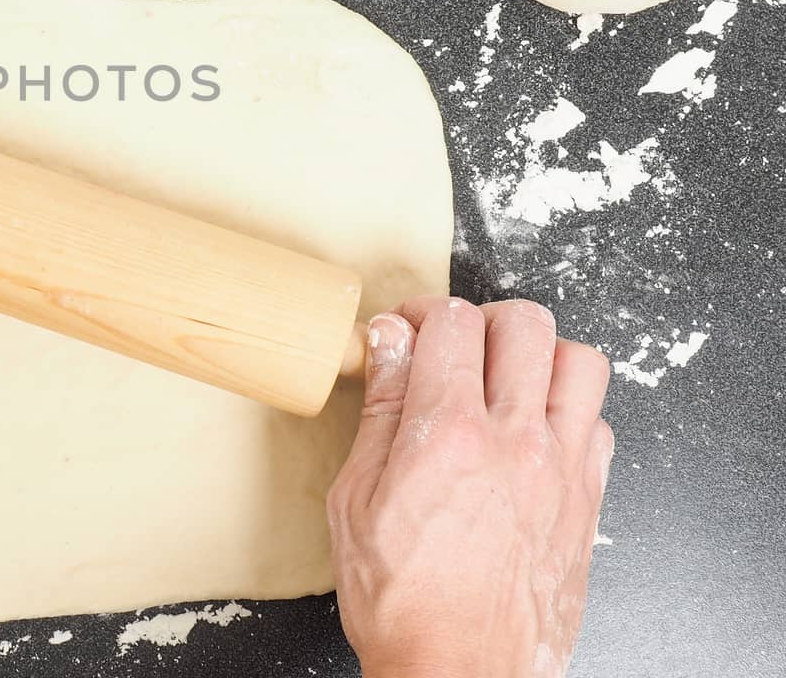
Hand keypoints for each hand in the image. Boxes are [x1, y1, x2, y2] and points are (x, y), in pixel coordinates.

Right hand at [327, 297, 613, 677]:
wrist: (457, 672)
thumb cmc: (400, 599)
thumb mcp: (356, 498)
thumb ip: (381, 410)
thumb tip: (388, 341)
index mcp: (447, 434)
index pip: (449, 323)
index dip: (419, 313)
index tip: (403, 332)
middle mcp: (515, 441)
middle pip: (522, 324)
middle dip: (480, 318)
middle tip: (453, 344)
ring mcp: (561, 470)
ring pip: (579, 361)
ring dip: (538, 354)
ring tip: (504, 376)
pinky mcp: (586, 502)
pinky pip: (599, 422)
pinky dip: (569, 408)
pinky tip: (533, 429)